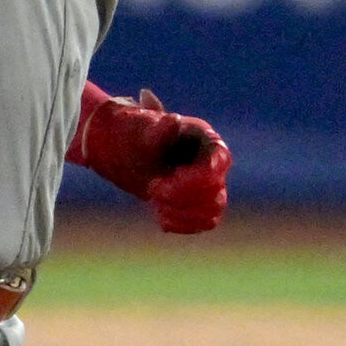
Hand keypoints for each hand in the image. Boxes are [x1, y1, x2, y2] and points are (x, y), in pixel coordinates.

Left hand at [72, 86, 230, 233]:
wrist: (125, 152)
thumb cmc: (135, 136)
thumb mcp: (141, 130)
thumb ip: (159, 130)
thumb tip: (173, 121)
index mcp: (206, 139)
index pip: (219, 162)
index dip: (195, 178)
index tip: (165, 181)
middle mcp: (213, 162)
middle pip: (216, 190)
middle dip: (182, 196)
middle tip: (152, 189)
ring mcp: (210, 184)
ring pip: (213, 209)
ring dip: (183, 213)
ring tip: (155, 202)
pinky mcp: (202, 203)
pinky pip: (205, 222)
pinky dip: (183, 224)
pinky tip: (160, 217)